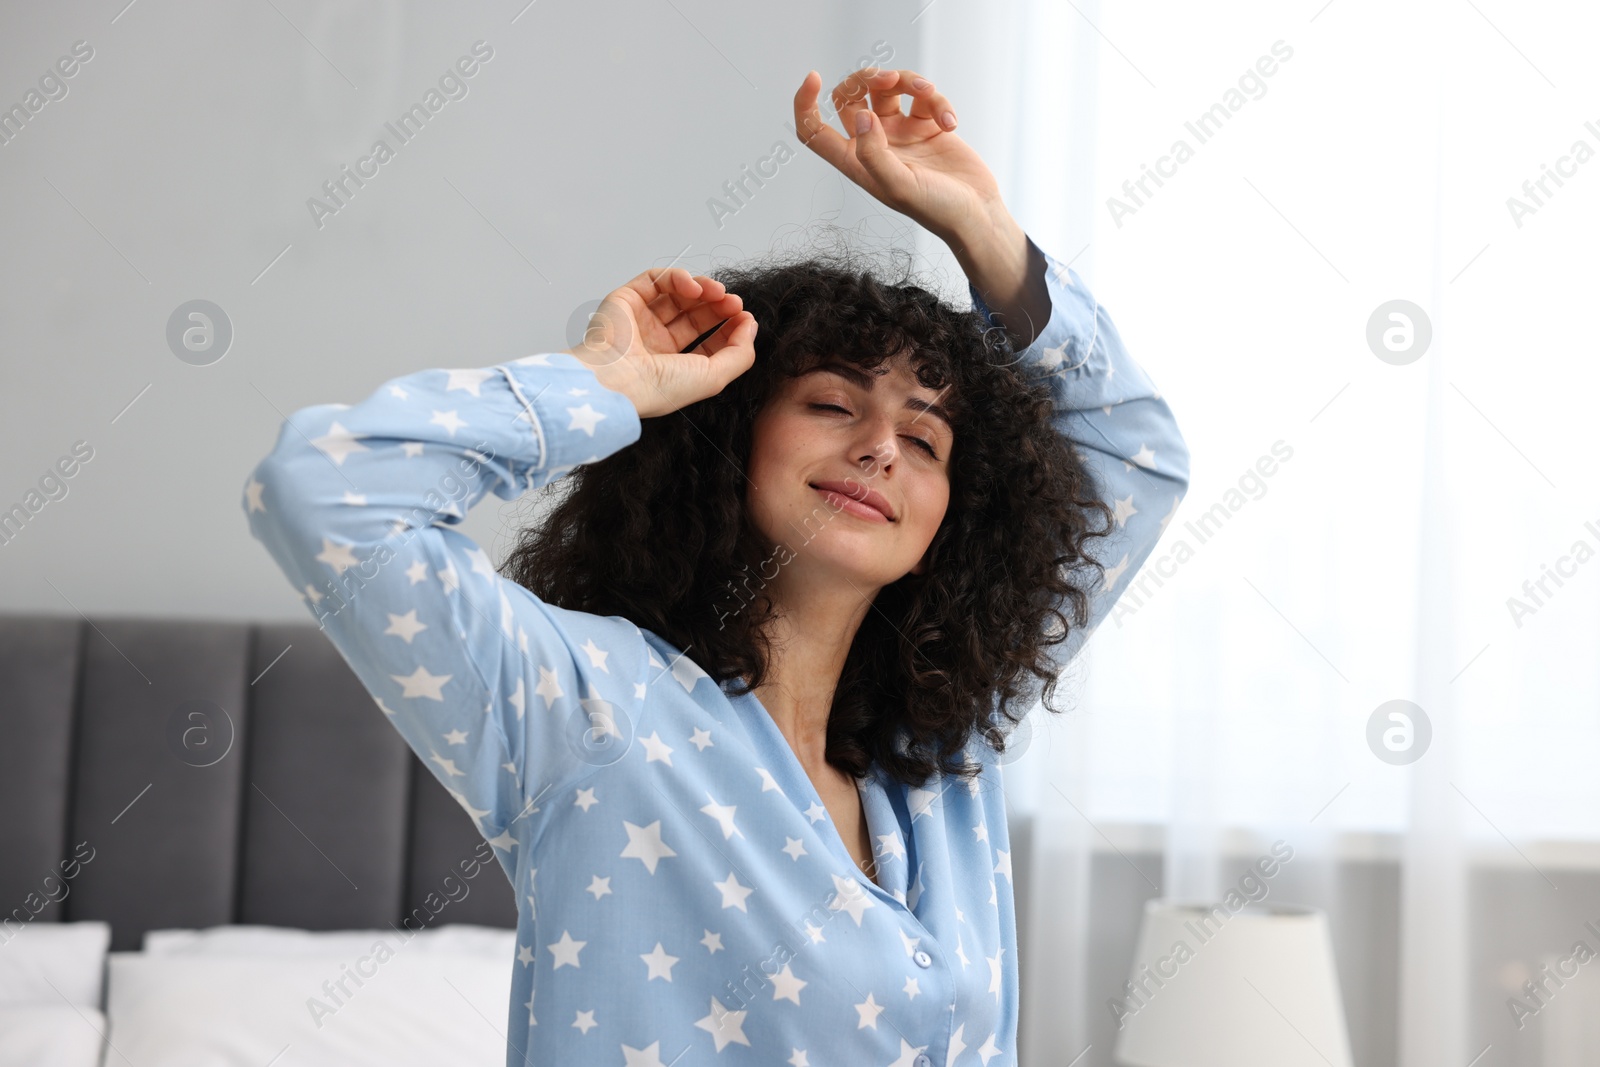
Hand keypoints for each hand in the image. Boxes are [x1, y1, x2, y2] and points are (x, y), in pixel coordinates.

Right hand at [565, 268, 756, 418]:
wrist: (618, 379)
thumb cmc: (659, 387)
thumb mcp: (714, 377)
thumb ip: (740, 353)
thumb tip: (750, 326)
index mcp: (673, 366)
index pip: (706, 340)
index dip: (728, 327)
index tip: (744, 319)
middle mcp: (656, 344)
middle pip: (695, 315)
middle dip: (718, 306)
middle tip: (734, 303)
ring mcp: (640, 321)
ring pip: (678, 295)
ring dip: (703, 289)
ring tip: (719, 293)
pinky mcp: (626, 299)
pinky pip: (656, 280)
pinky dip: (678, 278)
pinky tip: (694, 287)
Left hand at [792, 67, 1002, 242]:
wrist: (976, 213)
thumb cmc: (936, 209)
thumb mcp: (899, 187)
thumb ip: (874, 153)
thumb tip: (860, 117)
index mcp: (856, 162)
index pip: (815, 131)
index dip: (805, 104)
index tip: (813, 77)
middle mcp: (873, 143)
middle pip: (851, 96)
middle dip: (866, 79)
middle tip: (889, 80)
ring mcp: (899, 132)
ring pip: (888, 88)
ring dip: (907, 80)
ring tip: (928, 92)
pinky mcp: (926, 124)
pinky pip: (924, 97)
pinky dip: (937, 101)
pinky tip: (950, 122)